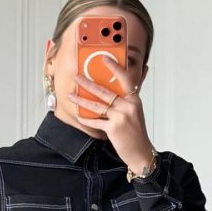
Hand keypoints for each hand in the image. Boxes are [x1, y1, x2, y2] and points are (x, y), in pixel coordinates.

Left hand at [66, 55, 154, 171]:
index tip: (104, 58)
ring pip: (97, 105)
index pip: (124, 79)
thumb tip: (114, 90)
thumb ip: (126, 100)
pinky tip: (79, 117)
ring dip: (81, 100)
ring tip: (71, 95)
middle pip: (104, 91)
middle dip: (87, 83)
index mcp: (134, 100)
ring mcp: (120, 117)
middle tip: (76, 77)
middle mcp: (127, 106)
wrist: (140, 152)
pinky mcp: (113, 128)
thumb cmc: (136, 133)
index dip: (115, 67)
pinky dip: (87, 120)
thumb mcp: (135, 112)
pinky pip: (96, 121)